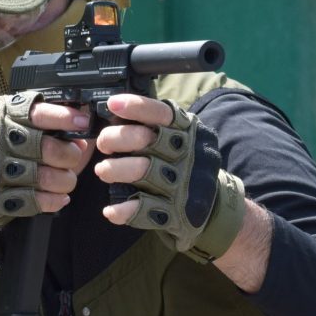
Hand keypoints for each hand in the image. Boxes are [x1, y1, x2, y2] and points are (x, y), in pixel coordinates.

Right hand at [0, 91, 91, 241]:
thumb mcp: (17, 128)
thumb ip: (49, 129)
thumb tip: (84, 134)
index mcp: (0, 114)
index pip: (36, 112)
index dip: (63, 117)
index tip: (83, 122)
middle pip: (45, 147)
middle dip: (68, 155)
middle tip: (73, 157)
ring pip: (43, 176)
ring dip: (64, 181)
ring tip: (67, 180)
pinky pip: (32, 200)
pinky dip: (52, 200)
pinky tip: (58, 198)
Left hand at [94, 93, 247, 262]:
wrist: (212, 203)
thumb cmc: (183, 161)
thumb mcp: (179, 135)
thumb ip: (153, 124)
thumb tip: (114, 111)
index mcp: (184, 130)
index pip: (161, 113)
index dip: (137, 107)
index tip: (113, 104)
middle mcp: (183, 154)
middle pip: (144, 139)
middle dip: (115, 138)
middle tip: (103, 144)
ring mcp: (178, 183)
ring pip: (142, 171)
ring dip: (115, 169)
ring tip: (103, 171)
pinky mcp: (172, 211)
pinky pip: (145, 210)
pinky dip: (125, 210)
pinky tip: (110, 210)